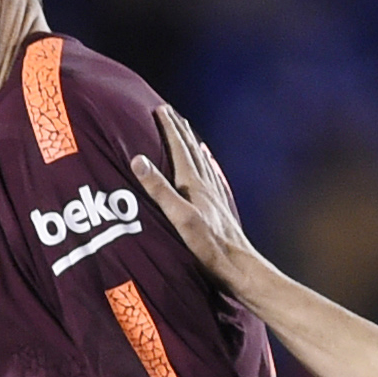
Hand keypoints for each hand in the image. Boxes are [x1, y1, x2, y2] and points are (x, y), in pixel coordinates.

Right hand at [128, 104, 260, 290]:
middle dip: (179, 130)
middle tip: (169, 113)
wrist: (239, 267)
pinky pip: (210, 178)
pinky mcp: (220, 210)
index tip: (159, 109)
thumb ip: (159, 190)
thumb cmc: (208, 247)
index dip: (169, 128)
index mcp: (193, 185)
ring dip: (191, 145)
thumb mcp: (179, 218)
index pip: (178, 149)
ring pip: (201, 162)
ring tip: (186, 133)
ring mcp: (215, 197)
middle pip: (191, 151)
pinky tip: (206, 168)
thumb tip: (138, 159)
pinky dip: (204, 165)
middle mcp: (206, 186)